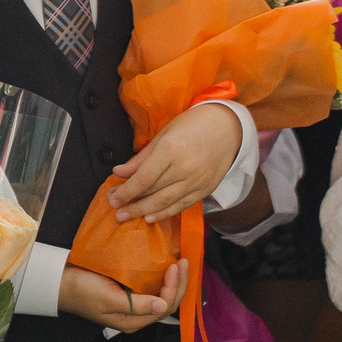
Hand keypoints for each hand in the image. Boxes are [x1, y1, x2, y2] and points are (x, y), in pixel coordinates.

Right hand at [59, 259, 186, 332]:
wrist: (60, 283)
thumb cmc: (82, 290)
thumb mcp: (108, 298)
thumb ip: (136, 305)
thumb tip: (163, 306)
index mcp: (133, 321)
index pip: (164, 306)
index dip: (173, 287)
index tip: (173, 266)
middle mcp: (137, 315)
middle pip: (167, 302)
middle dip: (180, 283)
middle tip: (183, 261)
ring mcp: (133, 303)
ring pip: (162, 294)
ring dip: (174, 280)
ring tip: (180, 262)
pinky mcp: (128, 292)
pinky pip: (152, 287)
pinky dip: (162, 277)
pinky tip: (165, 265)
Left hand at [108, 103, 245, 222]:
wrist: (229, 128)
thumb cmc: (193, 125)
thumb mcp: (164, 134)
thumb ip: (141, 157)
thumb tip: (120, 172)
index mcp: (171, 150)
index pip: (143, 178)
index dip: (126, 191)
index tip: (112, 197)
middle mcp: (184, 169)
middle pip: (153, 192)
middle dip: (130, 203)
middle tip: (115, 209)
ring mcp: (197, 181)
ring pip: (166, 203)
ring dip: (143, 211)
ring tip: (126, 216)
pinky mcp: (205, 189)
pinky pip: (182, 206)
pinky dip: (165, 213)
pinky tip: (150, 217)